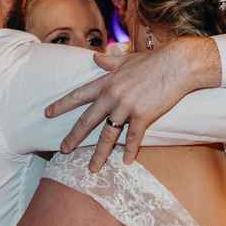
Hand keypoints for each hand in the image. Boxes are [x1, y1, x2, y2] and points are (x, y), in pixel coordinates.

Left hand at [45, 36, 218, 171]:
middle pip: (88, 121)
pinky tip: (126, 162)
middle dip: (73, 137)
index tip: (47, 113)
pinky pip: (134, 138)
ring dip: (99, 154)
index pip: (78, 95)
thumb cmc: (154, 60)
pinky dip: (130, 151)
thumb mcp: (127, 59)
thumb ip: (109, 61)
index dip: (61, 105)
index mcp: (107, 82)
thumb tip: (95, 56)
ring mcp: (127, 107)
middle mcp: (112, 96)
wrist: (177, 64)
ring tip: (91, 169)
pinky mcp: (143, 116)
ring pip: (108, 135)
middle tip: (62, 150)